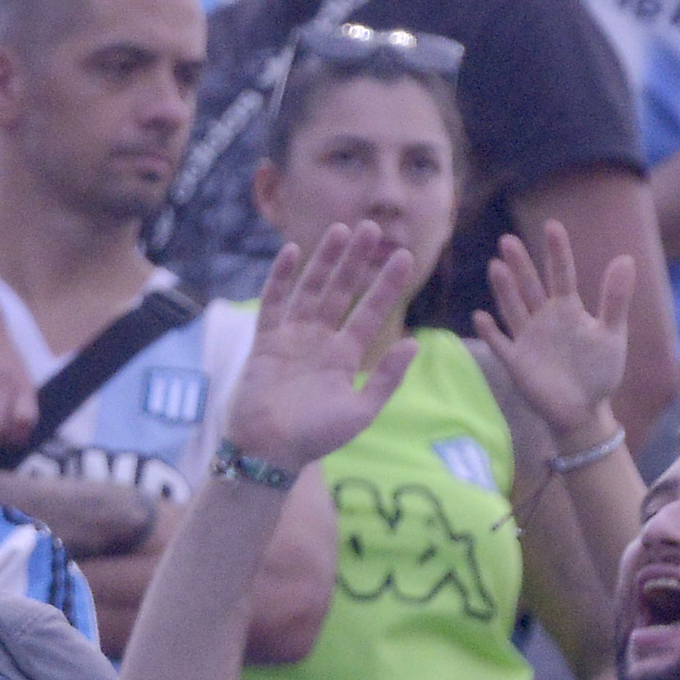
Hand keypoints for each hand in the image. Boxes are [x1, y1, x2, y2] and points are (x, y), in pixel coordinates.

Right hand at [217, 226, 421, 476]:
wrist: (267, 452)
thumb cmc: (314, 438)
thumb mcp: (360, 411)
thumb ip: (386, 378)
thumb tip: (414, 343)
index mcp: (345, 357)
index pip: (370, 313)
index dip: (386, 285)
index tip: (404, 257)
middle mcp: (320, 342)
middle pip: (341, 291)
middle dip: (356, 260)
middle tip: (372, 227)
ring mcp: (291, 339)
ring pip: (311, 289)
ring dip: (325, 260)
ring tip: (341, 230)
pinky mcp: (264, 342)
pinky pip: (273, 303)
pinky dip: (281, 278)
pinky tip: (292, 251)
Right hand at [472, 221, 637, 451]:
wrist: (583, 410)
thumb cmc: (600, 372)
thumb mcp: (612, 333)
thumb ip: (615, 298)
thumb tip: (625, 257)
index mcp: (568, 310)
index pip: (561, 274)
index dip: (556, 252)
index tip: (552, 226)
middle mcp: (544, 319)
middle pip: (529, 286)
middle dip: (520, 264)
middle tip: (507, 240)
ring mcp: (528, 340)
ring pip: (513, 308)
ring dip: (504, 289)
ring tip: (495, 266)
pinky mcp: (516, 362)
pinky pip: (501, 344)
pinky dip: (490, 332)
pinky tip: (480, 317)